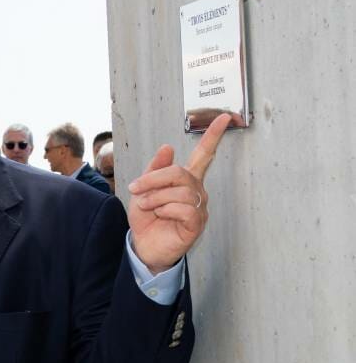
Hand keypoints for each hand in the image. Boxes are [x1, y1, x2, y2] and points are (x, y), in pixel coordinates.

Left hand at [127, 113, 230, 273]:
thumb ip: (154, 169)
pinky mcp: (197, 223)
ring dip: (156, 198)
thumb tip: (167, 147)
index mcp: (185, 180)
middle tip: (136, 189)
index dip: (213, 136)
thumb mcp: (143, 190)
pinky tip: (161, 216)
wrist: (143, 245)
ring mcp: (199, 207)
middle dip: (153, 179)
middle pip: (179, 172)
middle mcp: (196, 191)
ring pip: (180, 191)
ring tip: (147, 206)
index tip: (225, 117)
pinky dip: (166, 210)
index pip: (204, 154)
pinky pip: (185, 209)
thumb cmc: (146, 218)